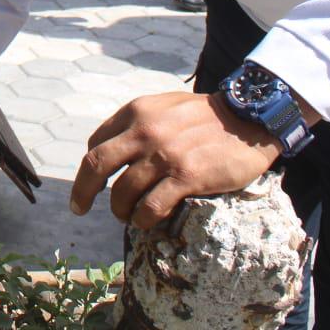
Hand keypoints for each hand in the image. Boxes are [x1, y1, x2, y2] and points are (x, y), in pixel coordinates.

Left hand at [69, 91, 284, 229]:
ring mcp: (164, 155)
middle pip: (96, 165)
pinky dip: (143, 219)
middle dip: (82, 191)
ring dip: (119, 210)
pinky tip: (145, 222)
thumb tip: (114, 148)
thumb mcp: (164, 106)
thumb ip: (139, 122)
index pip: (96, 142)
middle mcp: (145, 131)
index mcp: (136, 112)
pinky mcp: (187, 177)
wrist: (250, 119)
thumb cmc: (206, 116)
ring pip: (123, 191)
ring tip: (126, 216)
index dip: (89, 167)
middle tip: (79, 207)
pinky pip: (151, 207)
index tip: (91, 182)